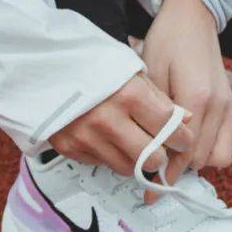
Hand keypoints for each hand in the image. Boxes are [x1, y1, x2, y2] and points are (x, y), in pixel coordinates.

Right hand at [48, 69, 193, 182]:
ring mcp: (87, 136)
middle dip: (160, 154)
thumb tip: (185, 120)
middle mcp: (108, 119)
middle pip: (151, 158)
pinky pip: (102, 163)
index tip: (184, 140)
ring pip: (128, 168)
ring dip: (136, 159)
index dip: (182, 138)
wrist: (46, 65)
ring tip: (132, 140)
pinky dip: (110, 155)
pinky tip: (107, 137)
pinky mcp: (70, 148)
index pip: (168, 128)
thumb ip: (159, 97)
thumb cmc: (92, 64)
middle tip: (160, 146)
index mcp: (128, 94)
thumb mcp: (130, 70)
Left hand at [135, 0, 231, 204]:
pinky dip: (207, 151)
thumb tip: (146, 148)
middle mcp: (218, 105)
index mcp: (196, 95)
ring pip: (217, 157)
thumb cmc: (166, 39)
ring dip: (193, 163)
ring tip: (169, 157)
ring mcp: (228, 106)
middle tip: (151, 175)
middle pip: (199, 159)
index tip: (146, 187)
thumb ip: (153, 112)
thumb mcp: (150, 71)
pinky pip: (225, 144)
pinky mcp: (230, 105)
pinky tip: (186, 144)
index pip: (182, 151)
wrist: (193, 15)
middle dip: (176, 171)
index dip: (163, 172)